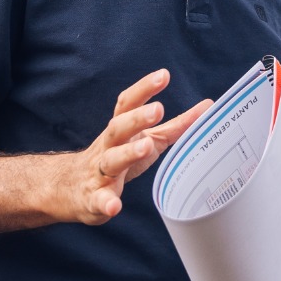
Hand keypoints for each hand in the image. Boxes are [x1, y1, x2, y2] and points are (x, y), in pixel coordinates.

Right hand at [58, 70, 208, 225]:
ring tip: (146, 146)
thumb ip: (177, 125)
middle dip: (137, 118)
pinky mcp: (94, 198)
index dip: (144, 88)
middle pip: (118, 127)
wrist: (72, 188)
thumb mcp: (148, 138)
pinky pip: (99, 200)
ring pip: (111, 160)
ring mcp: (99, 171)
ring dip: (127, 153)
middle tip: (158, 109)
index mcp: (120, 128)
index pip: (128, 103)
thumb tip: (208, 106)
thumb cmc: (119, 156)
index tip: (164, 75)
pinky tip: (114, 206)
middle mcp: (108, 146)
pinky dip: (105, 202)